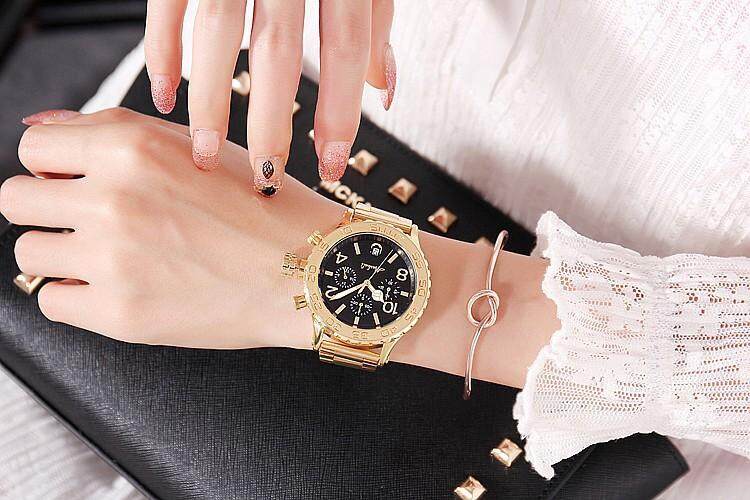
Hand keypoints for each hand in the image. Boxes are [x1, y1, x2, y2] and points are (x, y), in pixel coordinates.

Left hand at [1, 108, 557, 388]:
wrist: (313, 272)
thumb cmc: (265, 209)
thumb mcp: (198, 147)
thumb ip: (113, 132)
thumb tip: (41, 132)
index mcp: (130, 147)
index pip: (32, 148)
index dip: (52, 166)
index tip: (70, 181)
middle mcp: (114, 198)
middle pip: (15, 200)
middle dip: (49, 208)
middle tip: (90, 221)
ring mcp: (113, 260)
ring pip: (29, 254)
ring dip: (63, 254)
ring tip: (114, 257)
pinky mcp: (121, 314)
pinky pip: (52, 303)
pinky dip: (78, 297)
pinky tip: (122, 287)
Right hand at [144, 0, 396, 193]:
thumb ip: (374, 24)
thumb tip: (385, 90)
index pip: (345, 48)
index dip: (340, 112)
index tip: (333, 165)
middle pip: (279, 50)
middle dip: (270, 121)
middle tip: (265, 175)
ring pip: (219, 30)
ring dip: (209, 97)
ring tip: (204, 153)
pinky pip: (168, 1)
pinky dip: (162, 48)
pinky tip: (165, 92)